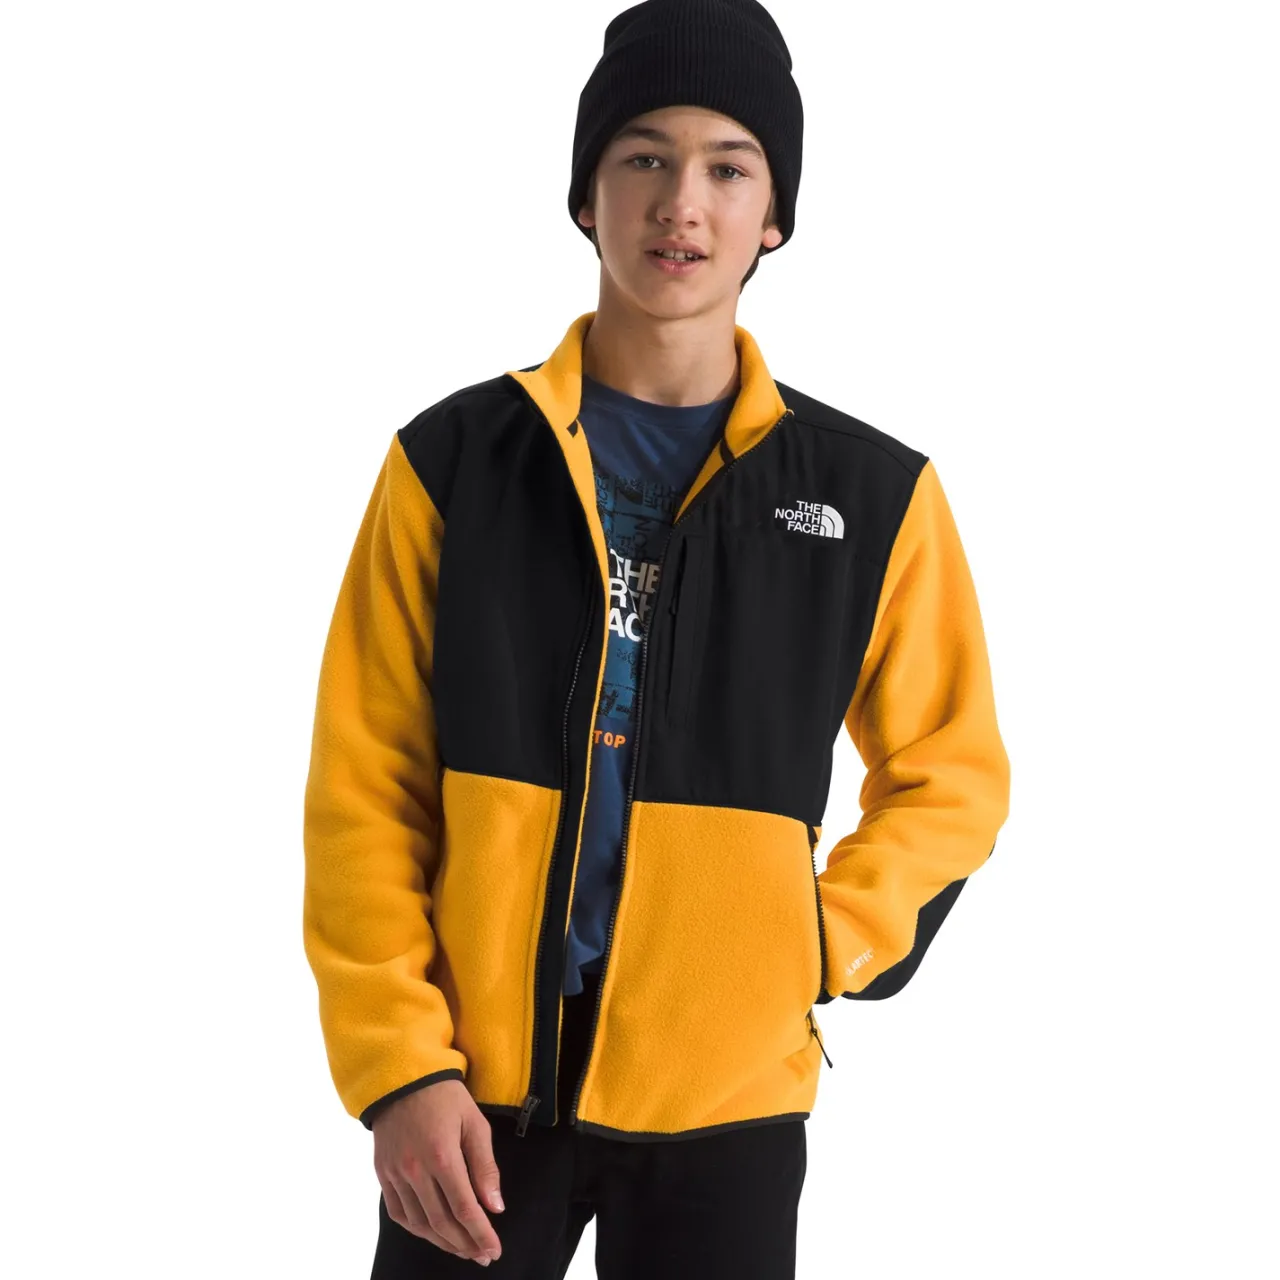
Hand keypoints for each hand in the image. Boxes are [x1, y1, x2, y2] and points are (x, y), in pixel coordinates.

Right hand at [373, 1079, 504, 1265]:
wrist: (402, 1078)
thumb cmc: (445, 1097)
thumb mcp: (475, 1123)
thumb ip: (485, 1166)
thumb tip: (495, 1206)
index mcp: (442, 1156)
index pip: (465, 1209)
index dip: (481, 1234)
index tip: (494, 1250)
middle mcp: (415, 1170)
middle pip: (442, 1223)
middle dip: (465, 1244)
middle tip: (482, 1255)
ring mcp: (395, 1174)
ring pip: (419, 1224)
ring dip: (442, 1242)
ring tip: (462, 1250)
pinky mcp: (382, 1173)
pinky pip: (398, 1212)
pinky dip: (416, 1229)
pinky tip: (432, 1234)